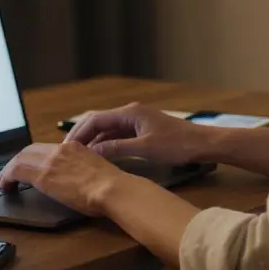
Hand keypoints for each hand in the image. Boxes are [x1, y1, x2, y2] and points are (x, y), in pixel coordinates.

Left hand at [0, 142, 129, 215]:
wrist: (111, 188)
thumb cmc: (110, 187)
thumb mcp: (94, 171)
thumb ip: (81, 170)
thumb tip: (75, 180)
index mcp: (73, 147)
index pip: (44, 148)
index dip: (31, 157)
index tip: (26, 166)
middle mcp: (60, 150)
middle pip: (29, 150)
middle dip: (16, 161)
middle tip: (9, 174)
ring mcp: (51, 161)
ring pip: (20, 158)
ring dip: (9, 169)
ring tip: (4, 182)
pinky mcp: (43, 175)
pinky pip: (16, 171)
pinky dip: (7, 177)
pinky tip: (5, 186)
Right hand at [65, 102, 211, 164]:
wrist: (202, 144)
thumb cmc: (176, 145)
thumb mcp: (145, 148)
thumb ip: (118, 148)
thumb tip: (92, 152)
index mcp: (129, 112)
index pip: (95, 119)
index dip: (79, 132)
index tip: (66, 147)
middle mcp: (130, 113)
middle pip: (98, 121)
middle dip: (82, 135)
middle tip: (66, 152)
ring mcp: (135, 121)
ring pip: (107, 128)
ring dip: (92, 140)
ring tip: (78, 156)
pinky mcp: (141, 130)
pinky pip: (116, 134)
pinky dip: (105, 143)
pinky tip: (98, 155)